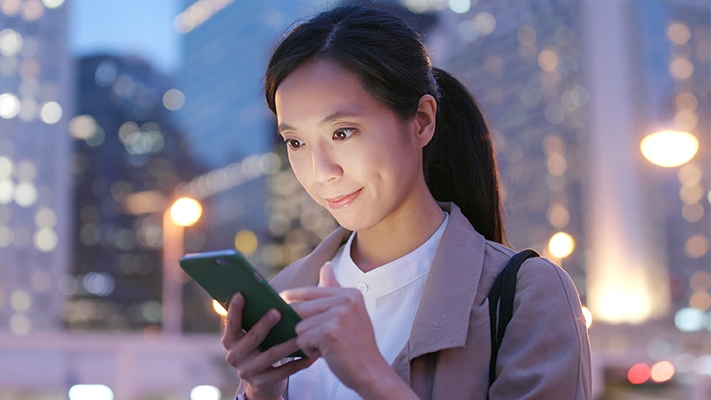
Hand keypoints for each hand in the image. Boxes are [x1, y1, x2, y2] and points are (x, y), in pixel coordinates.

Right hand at [221, 293, 315, 399]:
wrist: (263, 381)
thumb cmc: (261, 346)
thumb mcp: (253, 334)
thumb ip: (256, 317)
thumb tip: (268, 293)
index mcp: (231, 340)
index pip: (231, 324)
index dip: (234, 310)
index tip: (241, 294)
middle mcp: (235, 356)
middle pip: (252, 338)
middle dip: (264, 324)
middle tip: (277, 311)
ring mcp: (249, 371)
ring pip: (271, 355)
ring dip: (288, 344)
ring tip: (302, 333)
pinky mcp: (264, 382)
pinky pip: (285, 372)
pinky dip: (300, 362)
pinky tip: (313, 354)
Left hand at [280, 263, 389, 392]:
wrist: (370, 371)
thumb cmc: (356, 344)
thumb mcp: (349, 312)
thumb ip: (334, 289)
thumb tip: (326, 265)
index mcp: (349, 293)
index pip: (310, 291)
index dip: (292, 297)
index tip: (282, 300)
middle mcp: (346, 300)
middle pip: (301, 309)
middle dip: (304, 326)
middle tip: (319, 338)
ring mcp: (338, 315)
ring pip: (300, 326)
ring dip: (307, 340)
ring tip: (324, 346)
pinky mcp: (330, 332)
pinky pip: (302, 339)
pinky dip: (309, 350)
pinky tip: (324, 353)